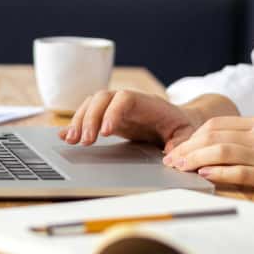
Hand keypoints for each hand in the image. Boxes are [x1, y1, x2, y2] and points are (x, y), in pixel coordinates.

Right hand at [60, 89, 197, 151]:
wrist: (179, 121)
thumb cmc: (183, 127)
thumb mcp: (187, 134)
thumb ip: (180, 143)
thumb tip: (171, 156)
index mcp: (148, 103)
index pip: (125, 98)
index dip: (113, 112)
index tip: (106, 132)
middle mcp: (128, 102)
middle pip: (102, 98)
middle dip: (90, 117)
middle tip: (84, 141)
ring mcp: (116, 109)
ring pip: (92, 105)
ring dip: (79, 121)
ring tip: (71, 141)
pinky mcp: (108, 118)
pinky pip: (89, 115)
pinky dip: (76, 124)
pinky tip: (66, 136)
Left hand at [162, 116, 253, 206]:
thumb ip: (240, 145)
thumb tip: (200, 152)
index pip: (216, 124)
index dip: (191, 137)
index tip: (175, 151)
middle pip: (216, 136)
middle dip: (188, 148)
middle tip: (170, 162)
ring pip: (224, 151)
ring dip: (197, 160)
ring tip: (181, 169)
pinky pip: (242, 172)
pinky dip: (221, 173)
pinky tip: (205, 176)